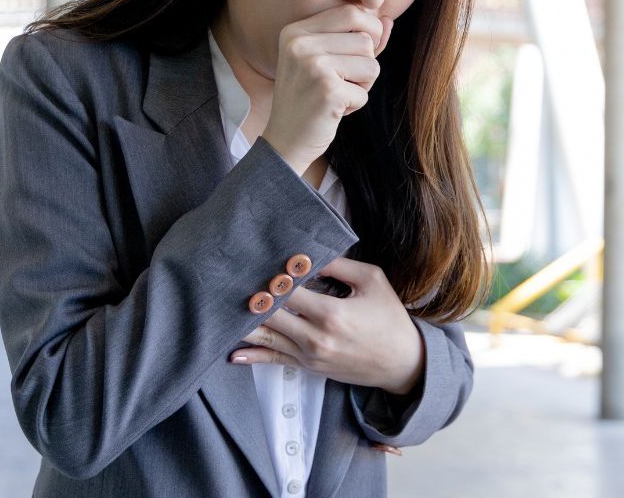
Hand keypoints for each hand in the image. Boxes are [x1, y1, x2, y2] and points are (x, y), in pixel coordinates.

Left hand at [230, 257, 423, 395]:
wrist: (403, 363)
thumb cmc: (390, 318)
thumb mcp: (372, 281)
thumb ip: (339, 265)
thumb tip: (308, 256)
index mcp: (331, 314)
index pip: (288, 291)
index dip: (273, 276)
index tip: (259, 261)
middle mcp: (315, 338)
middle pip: (270, 314)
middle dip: (252, 296)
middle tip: (230, 279)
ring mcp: (309, 356)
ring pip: (266, 337)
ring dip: (244, 323)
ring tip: (221, 309)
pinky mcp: (308, 367)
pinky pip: (274, 361)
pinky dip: (253, 356)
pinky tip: (232, 353)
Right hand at [261, 5, 393, 175]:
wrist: (285, 140)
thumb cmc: (309, 98)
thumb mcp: (327, 61)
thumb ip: (356, 38)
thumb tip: (389, 19)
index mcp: (297, 31)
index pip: (351, 12)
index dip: (368, 31)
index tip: (356, 55)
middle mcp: (301, 44)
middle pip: (366, 40)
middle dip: (365, 63)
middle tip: (344, 80)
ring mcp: (312, 66)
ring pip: (371, 65)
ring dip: (362, 85)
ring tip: (337, 94)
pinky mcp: (327, 91)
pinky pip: (365, 92)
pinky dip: (355, 104)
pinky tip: (333, 110)